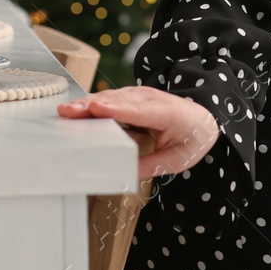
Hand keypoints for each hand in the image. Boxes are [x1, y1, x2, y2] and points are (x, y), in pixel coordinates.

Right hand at [57, 85, 220, 180]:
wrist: (204, 118)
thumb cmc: (191, 138)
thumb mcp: (176, 159)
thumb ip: (151, 165)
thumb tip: (124, 174)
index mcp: (166, 113)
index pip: (138, 111)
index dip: (116, 109)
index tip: (96, 108)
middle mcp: (151, 99)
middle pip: (118, 101)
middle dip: (92, 106)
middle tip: (67, 112)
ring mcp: (140, 95)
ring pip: (111, 97)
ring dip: (87, 103)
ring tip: (66, 111)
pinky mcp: (131, 97)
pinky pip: (111, 99)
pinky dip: (93, 104)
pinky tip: (76, 110)